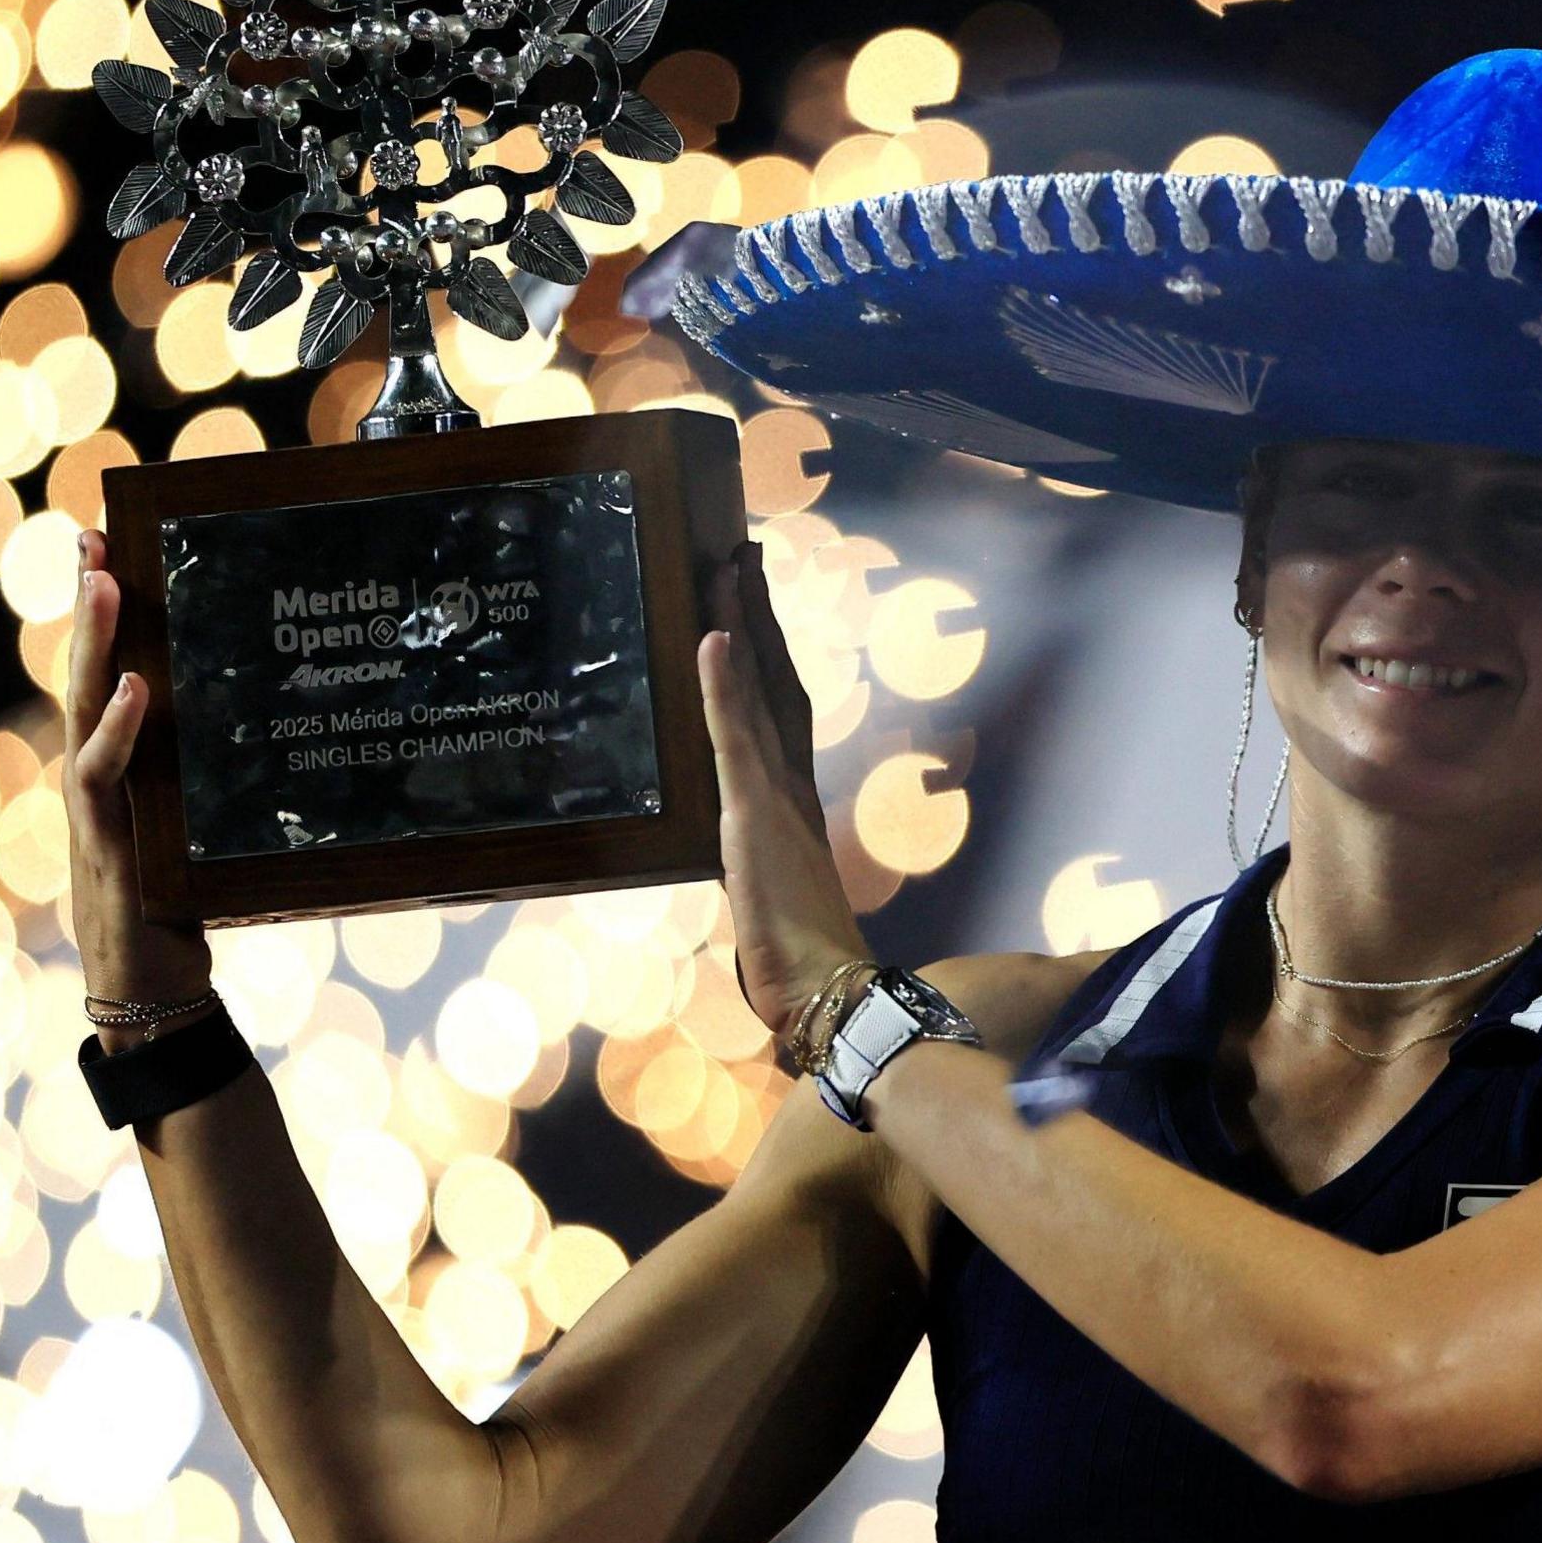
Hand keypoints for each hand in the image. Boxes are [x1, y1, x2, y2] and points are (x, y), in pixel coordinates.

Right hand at [61, 528, 214, 1019]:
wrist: (156, 1006)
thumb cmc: (181, 918)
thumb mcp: (200, 834)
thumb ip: (215, 784)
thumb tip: (277, 724)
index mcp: (117, 775)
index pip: (104, 680)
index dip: (101, 618)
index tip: (106, 546)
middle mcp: (96, 785)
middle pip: (85, 680)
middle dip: (88, 609)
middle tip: (91, 539)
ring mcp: (97, 816)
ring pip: (86, 714)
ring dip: (96, 648)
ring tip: (105, 583)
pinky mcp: (112, 852)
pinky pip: (109, 781)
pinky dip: (121, 733)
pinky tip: (139, 689)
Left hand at [698, 537, 868, 1040]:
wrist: (829, 989)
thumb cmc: (802, 961)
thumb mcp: (767, 899)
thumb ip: (761, 870)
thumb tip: (746, 868)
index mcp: (793, 802)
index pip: (780, 709)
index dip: (767, 655)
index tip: (753, 605)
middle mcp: (791, 784)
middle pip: (776, 680)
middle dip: (759, 616)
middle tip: (743, 553)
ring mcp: (774, 793)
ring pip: (758, 690)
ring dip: (742, 624)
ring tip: (727, 565)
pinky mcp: (754, 810)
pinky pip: (734, 733)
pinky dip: (724, 681)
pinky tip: (712, 633)